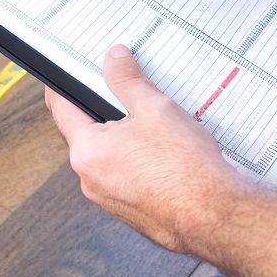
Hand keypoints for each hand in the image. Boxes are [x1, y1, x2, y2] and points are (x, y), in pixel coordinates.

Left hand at [43, 44, 247, 253]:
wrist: (215, 216)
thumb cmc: (185, 168)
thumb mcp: (155, 108)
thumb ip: (128, 80)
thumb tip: (114, 60)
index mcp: (87, 152)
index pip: (62, 110)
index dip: (63, 87)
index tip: (64, 76)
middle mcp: (91, 180)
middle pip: (89, 134)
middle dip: (108, 112)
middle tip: (130, 95)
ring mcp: (111, 200)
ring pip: (112, 157)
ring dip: (128, 140)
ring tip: (159, 127)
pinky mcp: (132, 211)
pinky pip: (128, 178)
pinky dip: (141, 163)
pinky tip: (167, 154)